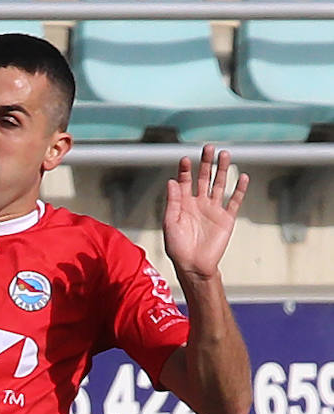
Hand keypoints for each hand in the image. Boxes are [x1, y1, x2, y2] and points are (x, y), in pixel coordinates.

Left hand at [163, 146, 247, 282]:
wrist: (194, 266)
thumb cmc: (178, 248)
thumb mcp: (171, 224)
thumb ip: (172, 202)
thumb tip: (171, 181)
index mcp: (184, 205)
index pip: (185, 182)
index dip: (185, 170)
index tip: (185, 159)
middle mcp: (199, 204)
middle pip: (204, 178)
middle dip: (206, 163)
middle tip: (208, 147)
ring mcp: (214, 210)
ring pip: (220, 185)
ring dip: (222, 170)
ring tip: (225, 154)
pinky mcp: (226, 218)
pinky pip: (234, 201)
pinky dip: (239, 189)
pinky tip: (242, 176)